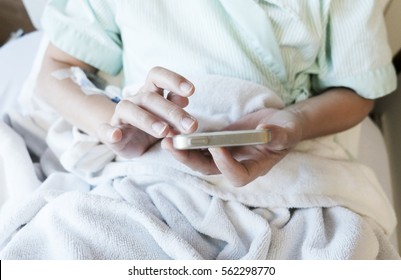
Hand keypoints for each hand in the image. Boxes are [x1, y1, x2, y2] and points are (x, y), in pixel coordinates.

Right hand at [97, 67, 197, 157]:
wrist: (127, 140)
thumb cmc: (153, 124)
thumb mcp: (167, 117)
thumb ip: (175, 107)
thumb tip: (184, 99)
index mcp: (150, 92)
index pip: (158, 77)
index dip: (173, 80)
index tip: (191, 90)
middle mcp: (135, 100)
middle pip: (150, 98)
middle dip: (172, 111)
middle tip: (190, 126)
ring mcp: (121, 117)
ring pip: (129, 110)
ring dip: (147, 120)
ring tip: (164, 132)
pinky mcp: (111, 134)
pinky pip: (105, 130)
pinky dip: (109, 132)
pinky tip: (115, 135)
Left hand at [162, 108, 302, 186]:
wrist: (278, 124)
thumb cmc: (286, 130)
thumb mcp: (287, 132)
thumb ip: (279, 135)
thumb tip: (265, 129)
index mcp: (254, 168)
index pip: (237, 175)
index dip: (226, 164)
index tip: (218, 146)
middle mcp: (235, 166)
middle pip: (209, 169)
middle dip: (190, 159)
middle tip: (174, 145)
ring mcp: (224, 156)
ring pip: (198, 159)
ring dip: (182, 150)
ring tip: (167, 138)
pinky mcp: (216, 144)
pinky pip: (198, 146)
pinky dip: (186, 140)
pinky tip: (173, 129)